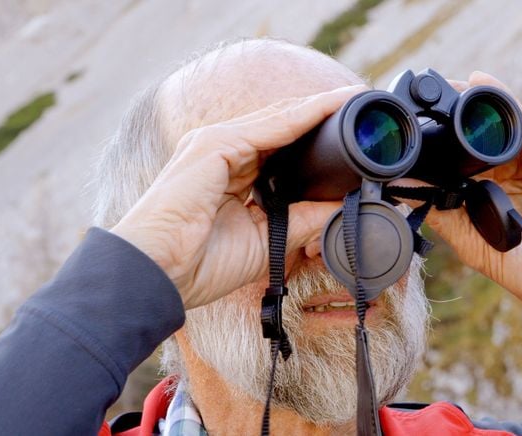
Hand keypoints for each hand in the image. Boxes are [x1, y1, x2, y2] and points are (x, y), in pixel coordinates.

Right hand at [111, 85, 365, 308]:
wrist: (158, 274)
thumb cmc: (200, 263)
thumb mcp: (266, 240)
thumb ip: (302, 220)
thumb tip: (340, 208)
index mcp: (233, 174)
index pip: (284, 149)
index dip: (317, 139)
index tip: (353, 135)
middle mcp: (226, 153)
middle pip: (285, 128)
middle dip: (322, 117)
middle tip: (362, 109)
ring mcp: (218, 144)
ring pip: (282, 119)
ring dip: (320, 107)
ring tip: (356, 99)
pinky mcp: (215, 143)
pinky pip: (272, 125)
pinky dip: (304, 114)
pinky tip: (333, 106)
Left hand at [417, 72, 521, 305]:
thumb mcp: (468, 239)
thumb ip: (439, 212)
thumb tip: (401, 189)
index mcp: (480, 186)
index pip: (454, 153)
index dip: (433, 138)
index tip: (406, 123)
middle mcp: (503, 167)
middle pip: (474, 130)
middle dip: (450, 110)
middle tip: (423, 91)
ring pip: (500, 120)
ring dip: (475, 99)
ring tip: (450, 85)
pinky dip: (507, 102)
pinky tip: (485, 88)